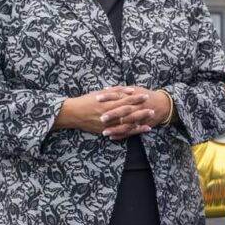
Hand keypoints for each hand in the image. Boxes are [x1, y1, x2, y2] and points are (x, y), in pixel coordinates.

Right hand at [55, 86, 170, 140]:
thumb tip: (131, 90)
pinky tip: (139, 130)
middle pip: (128, 114)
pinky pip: (120, 133)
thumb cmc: (87, 101)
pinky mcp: (105, 131)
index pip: (125, 101)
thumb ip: (116, 91)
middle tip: (152, 110)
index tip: (146, 96)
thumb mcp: (101, 93)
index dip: (136, 99)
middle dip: (141, 112)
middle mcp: (108, 115)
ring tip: (150, 123)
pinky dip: (131, 132)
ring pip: (125, 126)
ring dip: (138, 124)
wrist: (72, 113)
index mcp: (107, 104)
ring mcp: (106, 125)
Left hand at [98, 86, 172, 139]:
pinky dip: (122, 135)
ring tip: (105, 132)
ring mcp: (140, 117)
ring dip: (116, 129)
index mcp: (134, 97)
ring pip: (127, 124)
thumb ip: (121, 90)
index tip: (97, 100)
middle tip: (101, 118)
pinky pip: (131, 132)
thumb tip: (106, 88)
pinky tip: (112, 137)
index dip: (108, 98)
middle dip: (113, 115)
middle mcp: (137, 107)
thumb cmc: (147, 95)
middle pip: (124, 111)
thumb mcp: (136, 89)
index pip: (119, 96)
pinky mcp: (142, 125)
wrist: (165, 104)